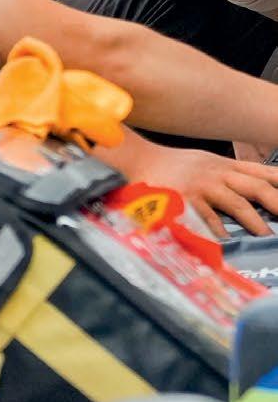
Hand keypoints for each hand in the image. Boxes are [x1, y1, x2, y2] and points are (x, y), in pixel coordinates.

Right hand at [126, 142, 277, 238]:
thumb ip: (228, 176)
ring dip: (255, 221)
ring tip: (267, 237)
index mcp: (225, 165)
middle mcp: (218, 173)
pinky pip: (207, 217)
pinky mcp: (185, 199)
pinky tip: (228, 242)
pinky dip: (219, 230)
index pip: (262, 172)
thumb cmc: (172, 166)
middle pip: (256, 187)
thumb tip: (253, 192)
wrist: (139, 159)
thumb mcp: (205, 163)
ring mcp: (202, 186)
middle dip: (277, 202)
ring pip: (237, 203)